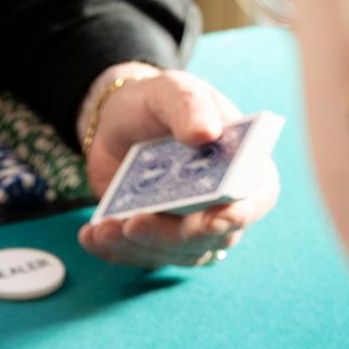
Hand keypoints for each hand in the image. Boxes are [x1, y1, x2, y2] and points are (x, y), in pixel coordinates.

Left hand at [77, 64, 279, 270]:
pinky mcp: (157, 241)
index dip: (238, 214)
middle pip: (209, 237)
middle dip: (170, 236)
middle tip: (134, 223)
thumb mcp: (173, 91)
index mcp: (244, 166)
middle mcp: (222, 205)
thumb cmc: (158, 105)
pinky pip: (140, 257)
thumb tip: (206, 132)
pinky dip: (114, 251)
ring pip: (172, 254)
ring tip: (104, 229)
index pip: (256, 200)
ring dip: (136, 247)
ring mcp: (189, 229)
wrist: (117, 123)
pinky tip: (91, 236)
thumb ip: (190, 106)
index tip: (211, 219)